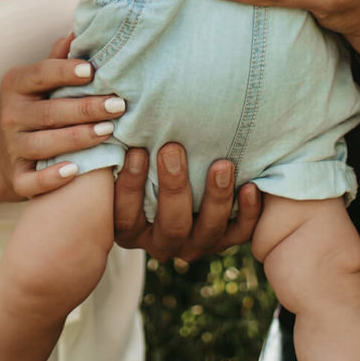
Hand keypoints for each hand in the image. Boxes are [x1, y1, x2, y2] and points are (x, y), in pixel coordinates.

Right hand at [0, 34, 124, 199]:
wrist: (7, 155)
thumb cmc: (39, 108)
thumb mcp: (43, 83)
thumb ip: (59, 60)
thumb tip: (78, 31)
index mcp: (16, 85)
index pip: (40, 75)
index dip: (64, 72)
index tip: (92, 71)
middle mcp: (10, 116)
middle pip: (49, 112)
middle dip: (86, 108)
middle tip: (119, 105)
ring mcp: (13, 148)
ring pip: (44, 144)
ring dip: (77, 138)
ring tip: (108, 132)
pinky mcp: (17, 178)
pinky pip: (32, 181)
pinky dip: (52, 177)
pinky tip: (76, 170)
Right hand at [113, 144, 262, 263]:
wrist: (188, 176)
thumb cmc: (145, 161)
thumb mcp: (126, 159)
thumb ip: (115, 149)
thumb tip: (108, 117)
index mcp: (131, 229)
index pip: (126, 216)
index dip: (130, 186)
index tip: (137, 151)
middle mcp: (164, 242)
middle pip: (171, 227)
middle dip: (174, 188)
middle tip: (173, 149)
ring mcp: (197, 243)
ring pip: (208, 231)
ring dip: (216, 198)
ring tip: (222, 165)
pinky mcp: (227, 237)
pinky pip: (240, 232)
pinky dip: (248, 211)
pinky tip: (251, 186)